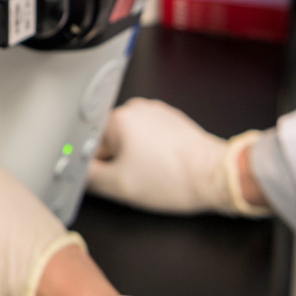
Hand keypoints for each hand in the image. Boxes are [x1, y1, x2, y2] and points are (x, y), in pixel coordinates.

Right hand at [86, 98, 266, 215]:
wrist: (217, 177)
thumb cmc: (176, 179)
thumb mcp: (120, 186)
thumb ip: (90, 178)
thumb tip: (78, 173)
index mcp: (119, 118)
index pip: (90, 145)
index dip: (98, 168)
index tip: (110, 179)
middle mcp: (136, 109)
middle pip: (110, 142)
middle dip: (119, 163)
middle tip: (136, 180)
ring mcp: (157, 113)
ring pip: (131, 142)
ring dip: (137, 159)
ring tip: (155, 174)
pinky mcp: (173, 122)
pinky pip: (150, 140)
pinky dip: (153, 154)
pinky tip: (165, 167)